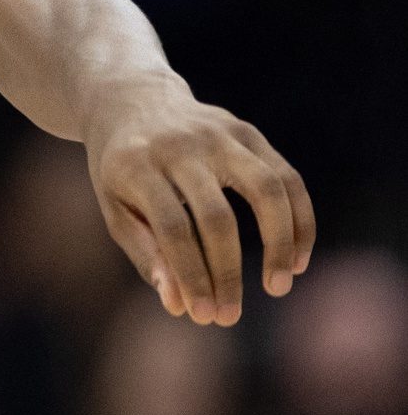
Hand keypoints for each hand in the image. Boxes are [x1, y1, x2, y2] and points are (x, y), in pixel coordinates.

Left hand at [87, 85, 313, 325]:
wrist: (128, 98)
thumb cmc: (119, 167)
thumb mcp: (114, 207)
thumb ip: (146, 253)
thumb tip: (178, 304)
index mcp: (136, 166)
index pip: (173, 229)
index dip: (191, 276)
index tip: (202, 315)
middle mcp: (180, 145)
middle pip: (217, 216)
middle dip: (227, 272)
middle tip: (230, 316)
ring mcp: (218, 134)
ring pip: (266, 189)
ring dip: (280, 243)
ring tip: (278, 285)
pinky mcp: (246, 131)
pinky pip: (286, 177)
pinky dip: (299, 218)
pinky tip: (298, 257)